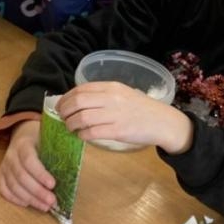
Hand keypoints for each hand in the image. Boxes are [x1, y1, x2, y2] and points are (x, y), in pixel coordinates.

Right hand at [0, 121, 56, 210]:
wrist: (23, 134)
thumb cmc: (41, 139)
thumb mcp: (50, 138)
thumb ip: (58, 151)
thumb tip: (73, 170)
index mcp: (23, 144)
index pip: (29, 161)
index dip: (40, 174)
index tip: (53, 184)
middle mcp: (11, 155)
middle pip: (21, 177)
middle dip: (37, 191)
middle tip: (52, 201)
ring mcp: (4, 166)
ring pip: (13, 186)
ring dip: (29, 199)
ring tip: (45, 207)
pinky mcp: (1, 175)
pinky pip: (4, 190)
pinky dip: (15, 199)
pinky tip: (28, 204)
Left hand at [56, 82, 193, 153]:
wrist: (162, 121)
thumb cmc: (141, 109)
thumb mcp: (123, 94)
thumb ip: (103, 95)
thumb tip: (77, 102)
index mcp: (112, 87)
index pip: (81, 89)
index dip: (66, 98)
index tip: (60, 106)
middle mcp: (112, 98)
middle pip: (78, 102)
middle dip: (64, 111)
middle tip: (62, 118)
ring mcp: (115, 115)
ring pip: (82, 118)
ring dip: (71, 124)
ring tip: (71, 128)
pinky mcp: (118, 131)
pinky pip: (92, 133)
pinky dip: (83, 135)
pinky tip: (83, 136)